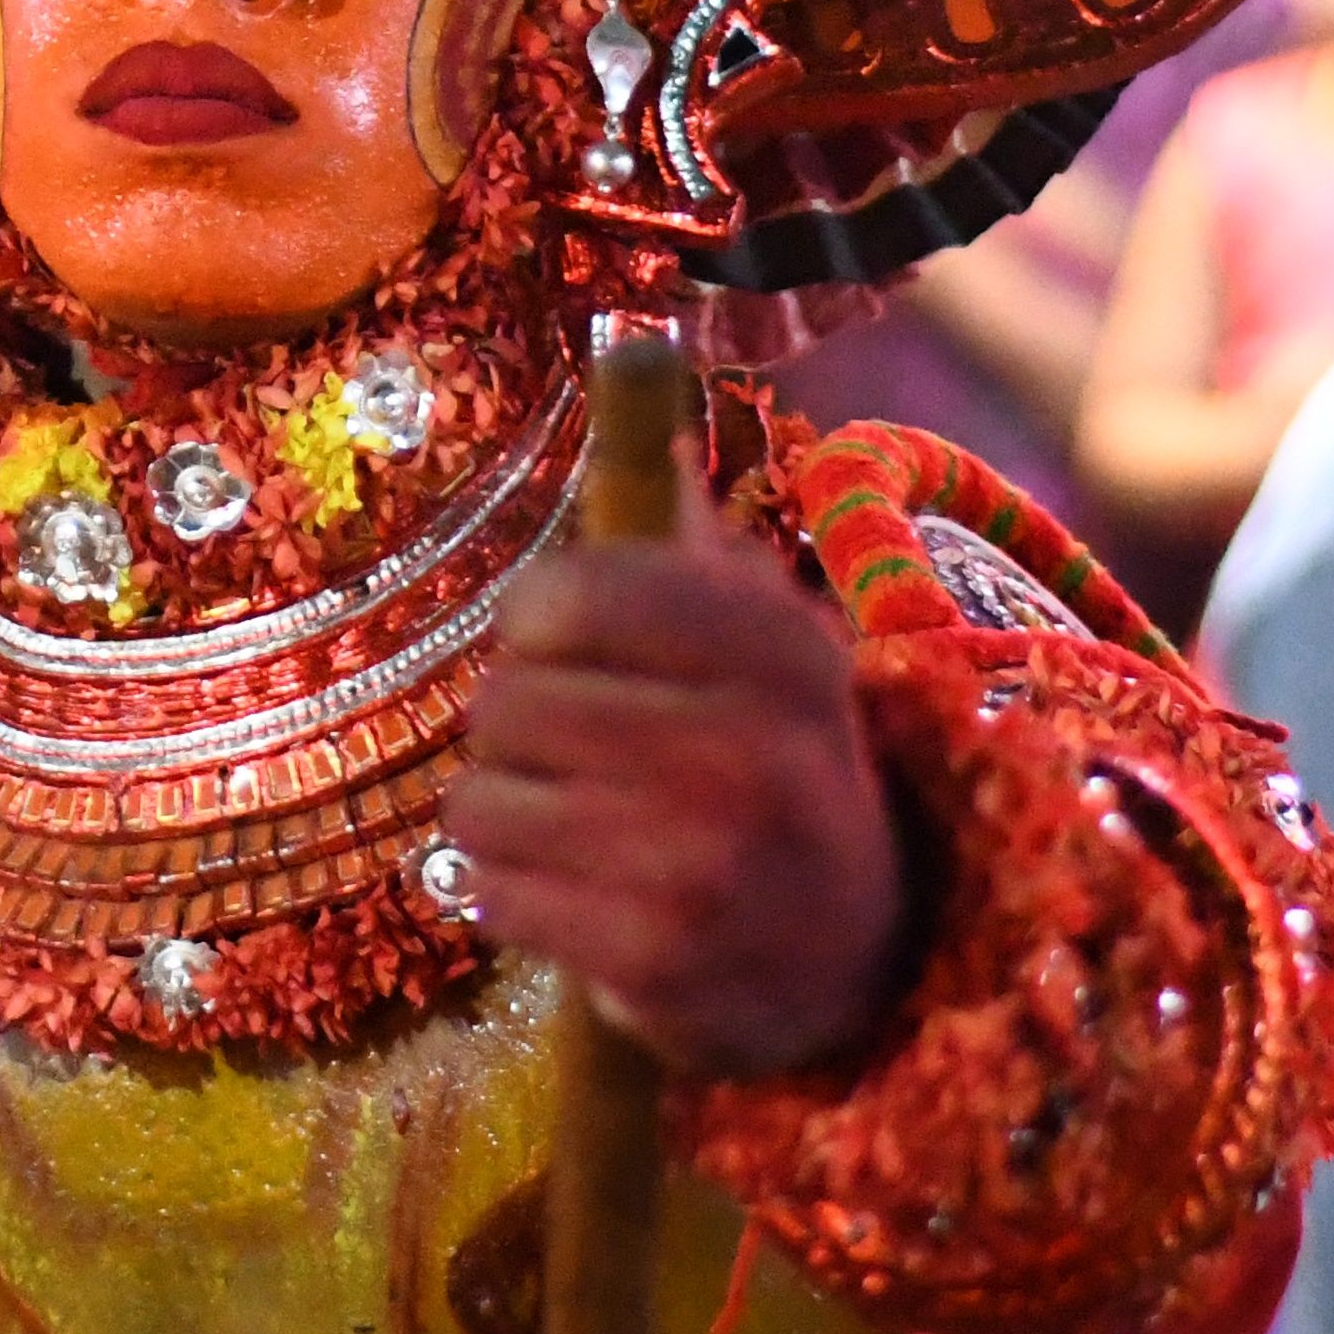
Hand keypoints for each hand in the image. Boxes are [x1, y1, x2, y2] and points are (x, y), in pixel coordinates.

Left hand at [454, 525, 906, 1075]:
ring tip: (567, 827)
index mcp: (781, 648)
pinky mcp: (653, 958)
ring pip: (478, 801)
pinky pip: (488, 892)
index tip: (557, 647)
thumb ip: (689, 542)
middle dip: (511, 730)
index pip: (567, 595)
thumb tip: (642, 374)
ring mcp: (703, 861)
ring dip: (499, 816)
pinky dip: (502, 893)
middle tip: (568, 756)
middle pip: (504, 702)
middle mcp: (753, 749)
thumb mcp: (766, 650)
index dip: (533, 621)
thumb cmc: (774, 771)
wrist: (855, 955)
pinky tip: (563, 893)